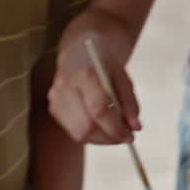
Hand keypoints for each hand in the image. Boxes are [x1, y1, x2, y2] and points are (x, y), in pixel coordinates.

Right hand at [48, 16, 140, 144]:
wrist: (80, 50)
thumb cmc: (105, 64)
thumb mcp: (124, 78)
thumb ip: (130, 103)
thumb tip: (136, 128)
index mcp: (84, 74)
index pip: (98, 111)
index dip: (116, 129)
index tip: (131, 137)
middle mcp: (65, 85)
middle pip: (86, 127)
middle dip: (109, 138)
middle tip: (125, 137)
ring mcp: (56, 97)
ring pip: (79, 134)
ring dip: (101, 139)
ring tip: (114, 130)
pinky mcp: (53, 106)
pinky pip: (73, 131)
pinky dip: (91, 134)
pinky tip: (100, 124)